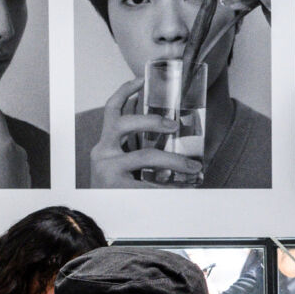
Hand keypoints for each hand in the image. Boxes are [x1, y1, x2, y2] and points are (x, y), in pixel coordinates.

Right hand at [88, 79, 202, 187]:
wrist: (100, 215)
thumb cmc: (118, 185)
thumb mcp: (124, 161)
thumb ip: (138, 146)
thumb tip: (170, 131)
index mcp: (106, 143)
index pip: (112, 110)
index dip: (125, 91)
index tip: (141, 78)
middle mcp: (103, 152)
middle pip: (123, 124)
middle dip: (152, 120)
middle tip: (175, 125)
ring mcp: (108, 169)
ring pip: (144, 155)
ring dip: (174, 160)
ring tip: (193, 166)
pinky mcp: (117, 188)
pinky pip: (150, 183)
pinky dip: (170, 186)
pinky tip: (184, 189)